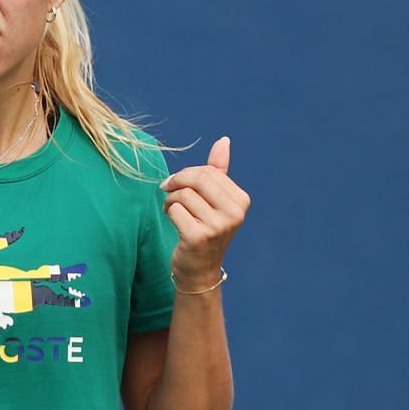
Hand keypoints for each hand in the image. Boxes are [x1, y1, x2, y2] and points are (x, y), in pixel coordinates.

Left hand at [160, 136, 249, 284]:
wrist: (199, 269)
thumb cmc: (204, 228)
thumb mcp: (214, 199)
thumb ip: (218, 170)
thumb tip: (223, 140)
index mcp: (241, 200)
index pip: (207, 172)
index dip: (186, 174)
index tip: (177, 184)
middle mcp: (234, 213)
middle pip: (196, 179)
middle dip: (176, 182)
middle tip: (167, 191)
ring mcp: (218, 226)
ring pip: (182, 195)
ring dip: (170, 201)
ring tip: (173, 211)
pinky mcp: (199, 237)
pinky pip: (174, 210)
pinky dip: (168, 213)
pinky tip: (173, 222)